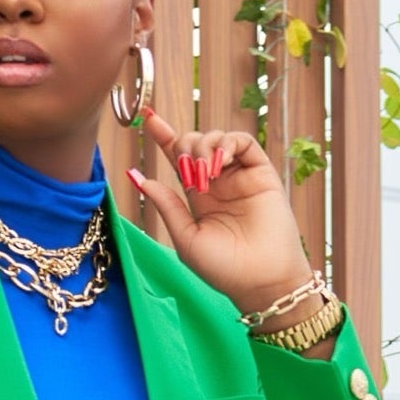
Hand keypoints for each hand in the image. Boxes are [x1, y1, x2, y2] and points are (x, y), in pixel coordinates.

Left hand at [125, 112, 316, 322]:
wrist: (261, 281)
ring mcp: (239, 177)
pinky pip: (243, 142)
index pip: (178, 159)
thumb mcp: (186, 238)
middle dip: (184, 148)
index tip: (149, 118)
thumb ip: (166, 206)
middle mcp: (218, 183)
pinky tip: (220, 162)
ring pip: (216, 139)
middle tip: (190, 177)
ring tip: (206, 174)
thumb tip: (138, 177)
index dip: (164, 136)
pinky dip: (227, 143)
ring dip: (204, 147)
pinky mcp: (261, 173)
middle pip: (194, 143)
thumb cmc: (224, 270)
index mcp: (198, 198)